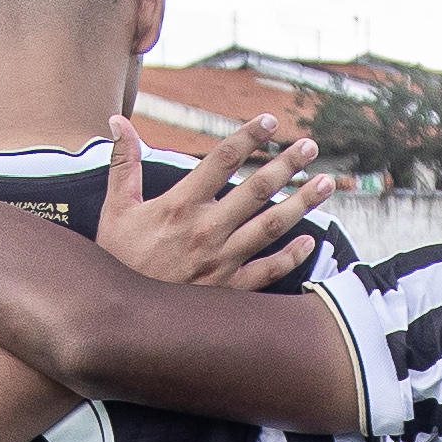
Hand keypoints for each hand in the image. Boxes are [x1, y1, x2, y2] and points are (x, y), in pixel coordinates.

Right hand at [91, 111, 331, 290]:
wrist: (120, 320)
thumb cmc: (118, 261)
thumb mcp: (116, 210)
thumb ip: (123, 164)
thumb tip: (116, 121)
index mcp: (180, 205)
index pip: (222, 159)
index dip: (249, 136)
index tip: (270, 121)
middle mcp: (207, 230)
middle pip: (256, 189)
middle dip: (287, 164)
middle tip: (309, 146)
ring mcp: (222, 262)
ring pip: (271, 226)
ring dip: (302, 203)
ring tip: (326, 183)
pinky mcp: (229, 290)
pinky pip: (268, 271)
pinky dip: (292, 256)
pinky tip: (310, 242)